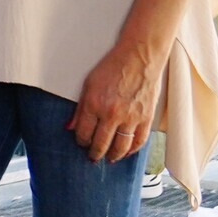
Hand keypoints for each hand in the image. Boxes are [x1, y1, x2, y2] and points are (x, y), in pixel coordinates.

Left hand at [70, 38, 162, 161]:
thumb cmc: (113, 67)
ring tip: (108, 158)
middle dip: (94, 153)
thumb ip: (80, 108)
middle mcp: (112, 113)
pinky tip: (127, 152)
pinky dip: (132, 149)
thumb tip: (70, 127)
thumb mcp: (89, 84)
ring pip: (120, 147)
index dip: (81, 141)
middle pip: (101, 144)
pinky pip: (139, 141)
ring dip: (113, 156)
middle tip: (92, 158)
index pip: (83, 133)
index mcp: (94, 104)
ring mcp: (131, 117)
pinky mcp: (146, 117)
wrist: (139, 57)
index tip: (81, 143)